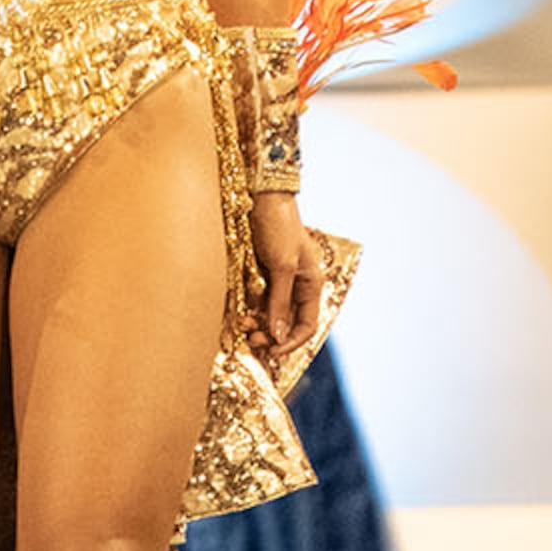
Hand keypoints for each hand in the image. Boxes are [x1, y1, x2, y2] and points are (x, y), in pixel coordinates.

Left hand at [246, 191, 324, 363]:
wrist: (260, 198)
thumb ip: (279, 302)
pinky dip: (250, 310)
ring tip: (243, 326)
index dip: (292, 342)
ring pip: (270, 314)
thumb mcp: (282, 266)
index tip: (272, 352)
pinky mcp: (261, 275)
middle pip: (287, 323)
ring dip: (258, 324)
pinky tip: (240, 314)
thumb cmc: (279, 227)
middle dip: (271, 335)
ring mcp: (278, 281)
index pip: (307, 325)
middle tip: (252, 340)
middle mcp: (297, 286)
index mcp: (311, 285)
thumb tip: (279, 336)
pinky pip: (257, 301)